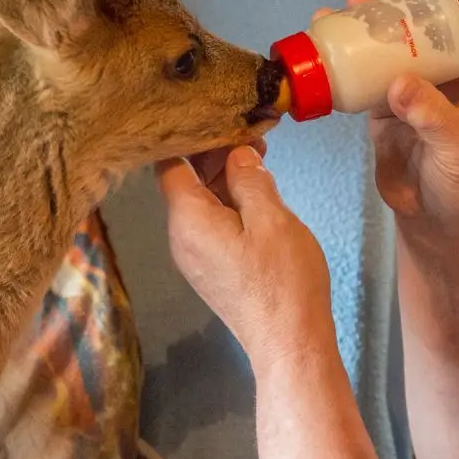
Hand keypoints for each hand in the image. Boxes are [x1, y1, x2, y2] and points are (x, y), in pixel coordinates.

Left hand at [157, 145, 333, 366]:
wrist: (290, 344)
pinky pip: (213, 222)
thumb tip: (237, 154)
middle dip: (214, 153)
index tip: (218, 114)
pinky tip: (258, 190)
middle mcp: (182, 237)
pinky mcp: (213, 267)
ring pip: (201, 202)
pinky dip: (231, 201)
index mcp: (187, 220)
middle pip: (184, 181)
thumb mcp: (271, 219)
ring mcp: (196, 255)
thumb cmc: (282, 282)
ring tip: (260, 156)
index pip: (168, 162)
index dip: (189, 135)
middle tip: (252, 133)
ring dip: (226, 176)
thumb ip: (249, 179)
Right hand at [320, 0, 458, 244]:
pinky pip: (364, 71)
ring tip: (340, 11)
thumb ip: (432, 116)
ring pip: (391, 39)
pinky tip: (324, 39)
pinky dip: (344, 55)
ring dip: (366, 21)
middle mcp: (451, 70)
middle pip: (426, 17)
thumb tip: (398, 84)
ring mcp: (416, 85)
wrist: (439, 225)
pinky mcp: (385, 105)